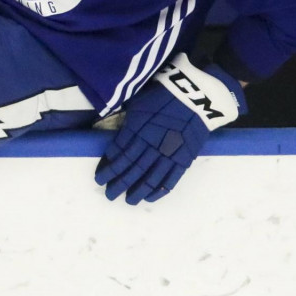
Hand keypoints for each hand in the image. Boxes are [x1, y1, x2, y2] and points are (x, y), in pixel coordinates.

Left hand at [95, 53, 246, 204]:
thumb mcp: (138, 103)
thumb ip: (126, 121)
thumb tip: (107, 126)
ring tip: (127, 200)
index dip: (107, 169)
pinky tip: (148, 198)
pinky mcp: (183, 159)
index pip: (118, 155)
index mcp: (136, 130)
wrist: (196, 97)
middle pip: (130, 170)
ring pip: (148, 178)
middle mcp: (150, 145)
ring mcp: (167, 154)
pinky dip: (158, 191)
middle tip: (108, 194)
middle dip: (117, 184)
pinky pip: (169, 180)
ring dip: (135, 191)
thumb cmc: (163, 95)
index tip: (99, 178)